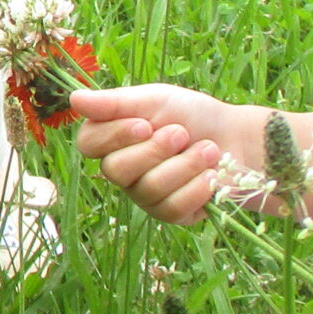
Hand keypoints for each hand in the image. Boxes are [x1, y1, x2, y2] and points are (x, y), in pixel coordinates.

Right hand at [69, 82, 241, 223]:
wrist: (239, 140)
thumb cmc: (193, 115)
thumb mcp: (155, 99)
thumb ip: (115, 102)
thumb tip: (73, 98)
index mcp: (112, 140)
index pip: (88, 144)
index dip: (115, 136)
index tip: (145, 124)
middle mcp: (123, 171)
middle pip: (115, 171)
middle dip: (156, 150)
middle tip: (182, 133)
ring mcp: (144, 196)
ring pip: (147, 189)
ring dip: (184, 165)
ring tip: (207, 150)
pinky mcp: (171, 215)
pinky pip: (172, 208)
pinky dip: (197, 188)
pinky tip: (211, 176)